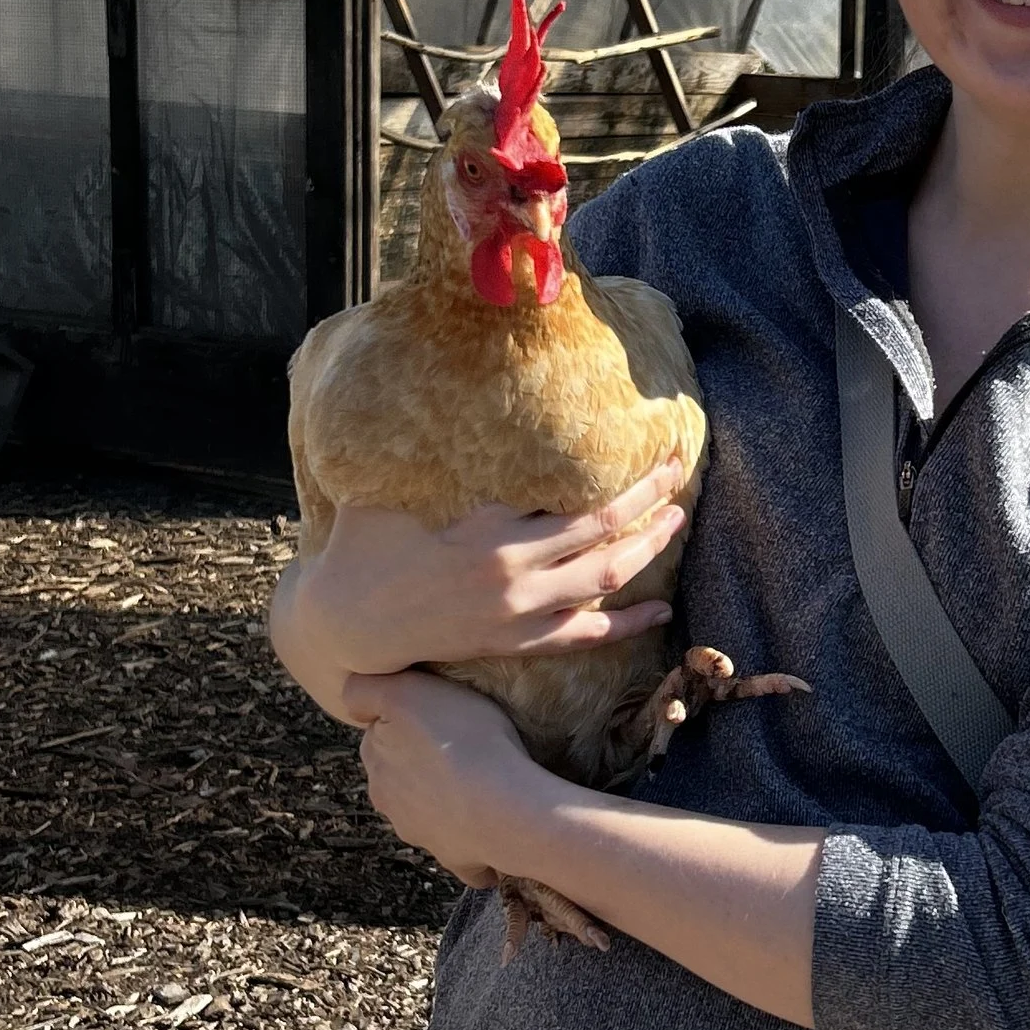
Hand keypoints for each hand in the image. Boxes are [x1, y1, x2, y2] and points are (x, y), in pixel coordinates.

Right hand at [269, 459, 687, 724]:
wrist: (349, 622)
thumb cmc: (366, 544)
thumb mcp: (391, 486)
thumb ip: (423, 448)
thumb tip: (442, 387)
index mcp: (488, 526)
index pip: (579, 503)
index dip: (627, 481)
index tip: (656, 454)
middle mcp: (512, 570)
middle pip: (603, 535)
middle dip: (648, 503)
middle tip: (679, 474)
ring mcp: (518, 611)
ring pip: (602, 583)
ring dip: (646, 552)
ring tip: (676, 524)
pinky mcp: (515, 642)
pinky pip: (584, 636)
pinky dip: (626, 625)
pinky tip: (659, 612)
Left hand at [357, 672, 542, 886]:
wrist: (503, 805)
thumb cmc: (462, 741)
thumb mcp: (406, 691)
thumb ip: (366, 690)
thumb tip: (352, 698)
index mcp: (378, 761)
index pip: (381, 735)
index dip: (408, 721)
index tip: (438, 716)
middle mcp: (391, 802)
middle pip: (402, 777)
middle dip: (423, 767)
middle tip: (462, 746)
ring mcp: (423, 835)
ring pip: (430, 815)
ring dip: (447, 804)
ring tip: (483, 785)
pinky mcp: (457, 860)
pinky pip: (465, 855)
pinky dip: (475, 848)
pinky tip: (494, 832)